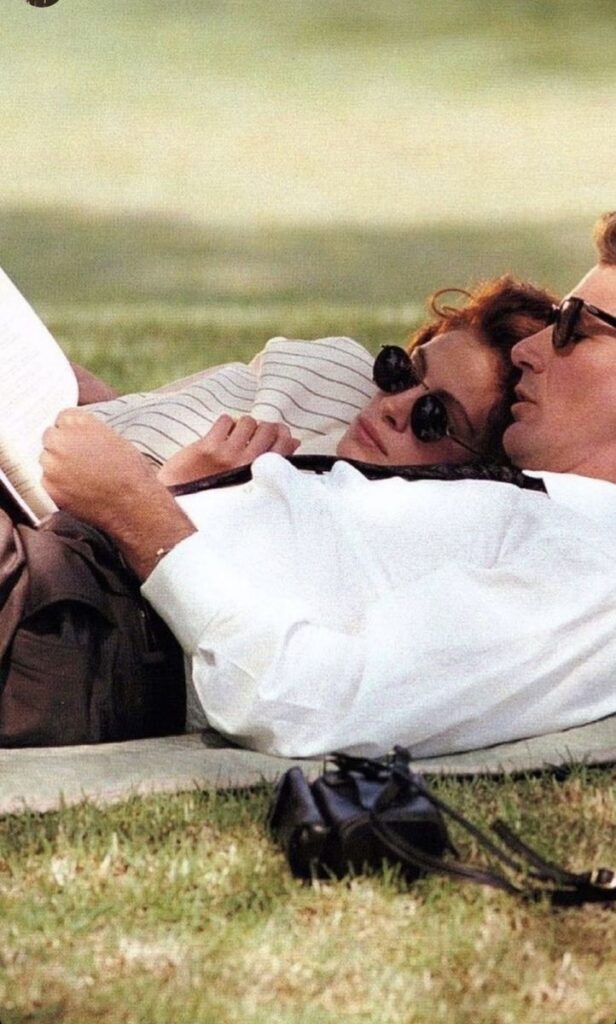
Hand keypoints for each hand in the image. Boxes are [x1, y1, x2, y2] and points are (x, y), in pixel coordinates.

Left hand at [41, 410, 195, 577]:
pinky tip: (78, 489)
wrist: (134, 502)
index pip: (62, 418)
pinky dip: (58, 485)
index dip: (72, 430)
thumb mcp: (112, 438)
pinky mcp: (50, 487)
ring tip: (83, 477)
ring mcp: (52, 464)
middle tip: (81, 461)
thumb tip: (73, 434)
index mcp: (78, 422)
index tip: (79, 440)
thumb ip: (88, 431)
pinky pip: (47, 481)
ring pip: (47, 460)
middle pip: (50, 437)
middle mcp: (61, 440)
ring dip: (58, 466)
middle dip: (62, 447)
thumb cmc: (130, 471)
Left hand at [157, 414, 299, 485]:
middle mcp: (245, 465)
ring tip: (237, 437)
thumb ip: (272, 465)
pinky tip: (222, 435)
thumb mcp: (250, 485)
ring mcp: (227, 454)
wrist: (181, 502)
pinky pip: (226, 420)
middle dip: (264, 428)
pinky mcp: (208, 446)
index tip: (278, 435)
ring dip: (244, 425)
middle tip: (255, 436)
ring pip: (248, 422)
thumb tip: (292, 442)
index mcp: (258, 476)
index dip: (283, 434)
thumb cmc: (217, 495)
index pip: (283, 445)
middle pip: (268, 429)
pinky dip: (226, 423)